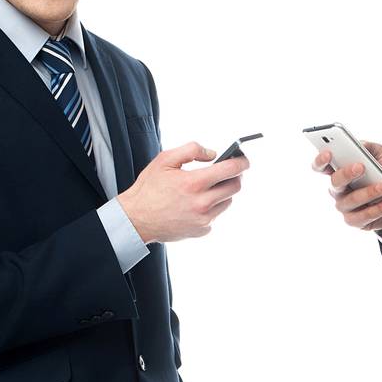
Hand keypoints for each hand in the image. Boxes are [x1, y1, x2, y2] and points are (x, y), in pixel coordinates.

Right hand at [118, 142, 248, 242]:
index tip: (244, 159)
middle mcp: (202, 203)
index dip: (242, 162)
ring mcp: (204, 219)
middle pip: (235, 187)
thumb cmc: (149, 188)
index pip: (231, 169)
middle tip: (227, 171)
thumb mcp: (165, 160)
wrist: (136, 219)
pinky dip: (211, 208)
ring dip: (222, 192)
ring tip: (206, 188)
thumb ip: (191, 150)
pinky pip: (215, 216)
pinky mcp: (202, 230)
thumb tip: (213, 154)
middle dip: (235, 176)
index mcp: (194, 183)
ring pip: (227, 202)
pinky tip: (194, 204)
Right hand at [311, 141, 381, 236]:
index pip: (321, 166)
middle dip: (346, 174)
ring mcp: (345, 207)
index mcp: (339, 171)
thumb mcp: (381, 156)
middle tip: (361, 166)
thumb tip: (360, 145)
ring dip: (368, 193)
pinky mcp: (355, 221)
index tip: (329, 153)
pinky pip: (364, 216)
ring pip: (351, 200)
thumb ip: (370, 148)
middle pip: (335, 182)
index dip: (321, 160)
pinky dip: (379, 208)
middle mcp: (338, 189)